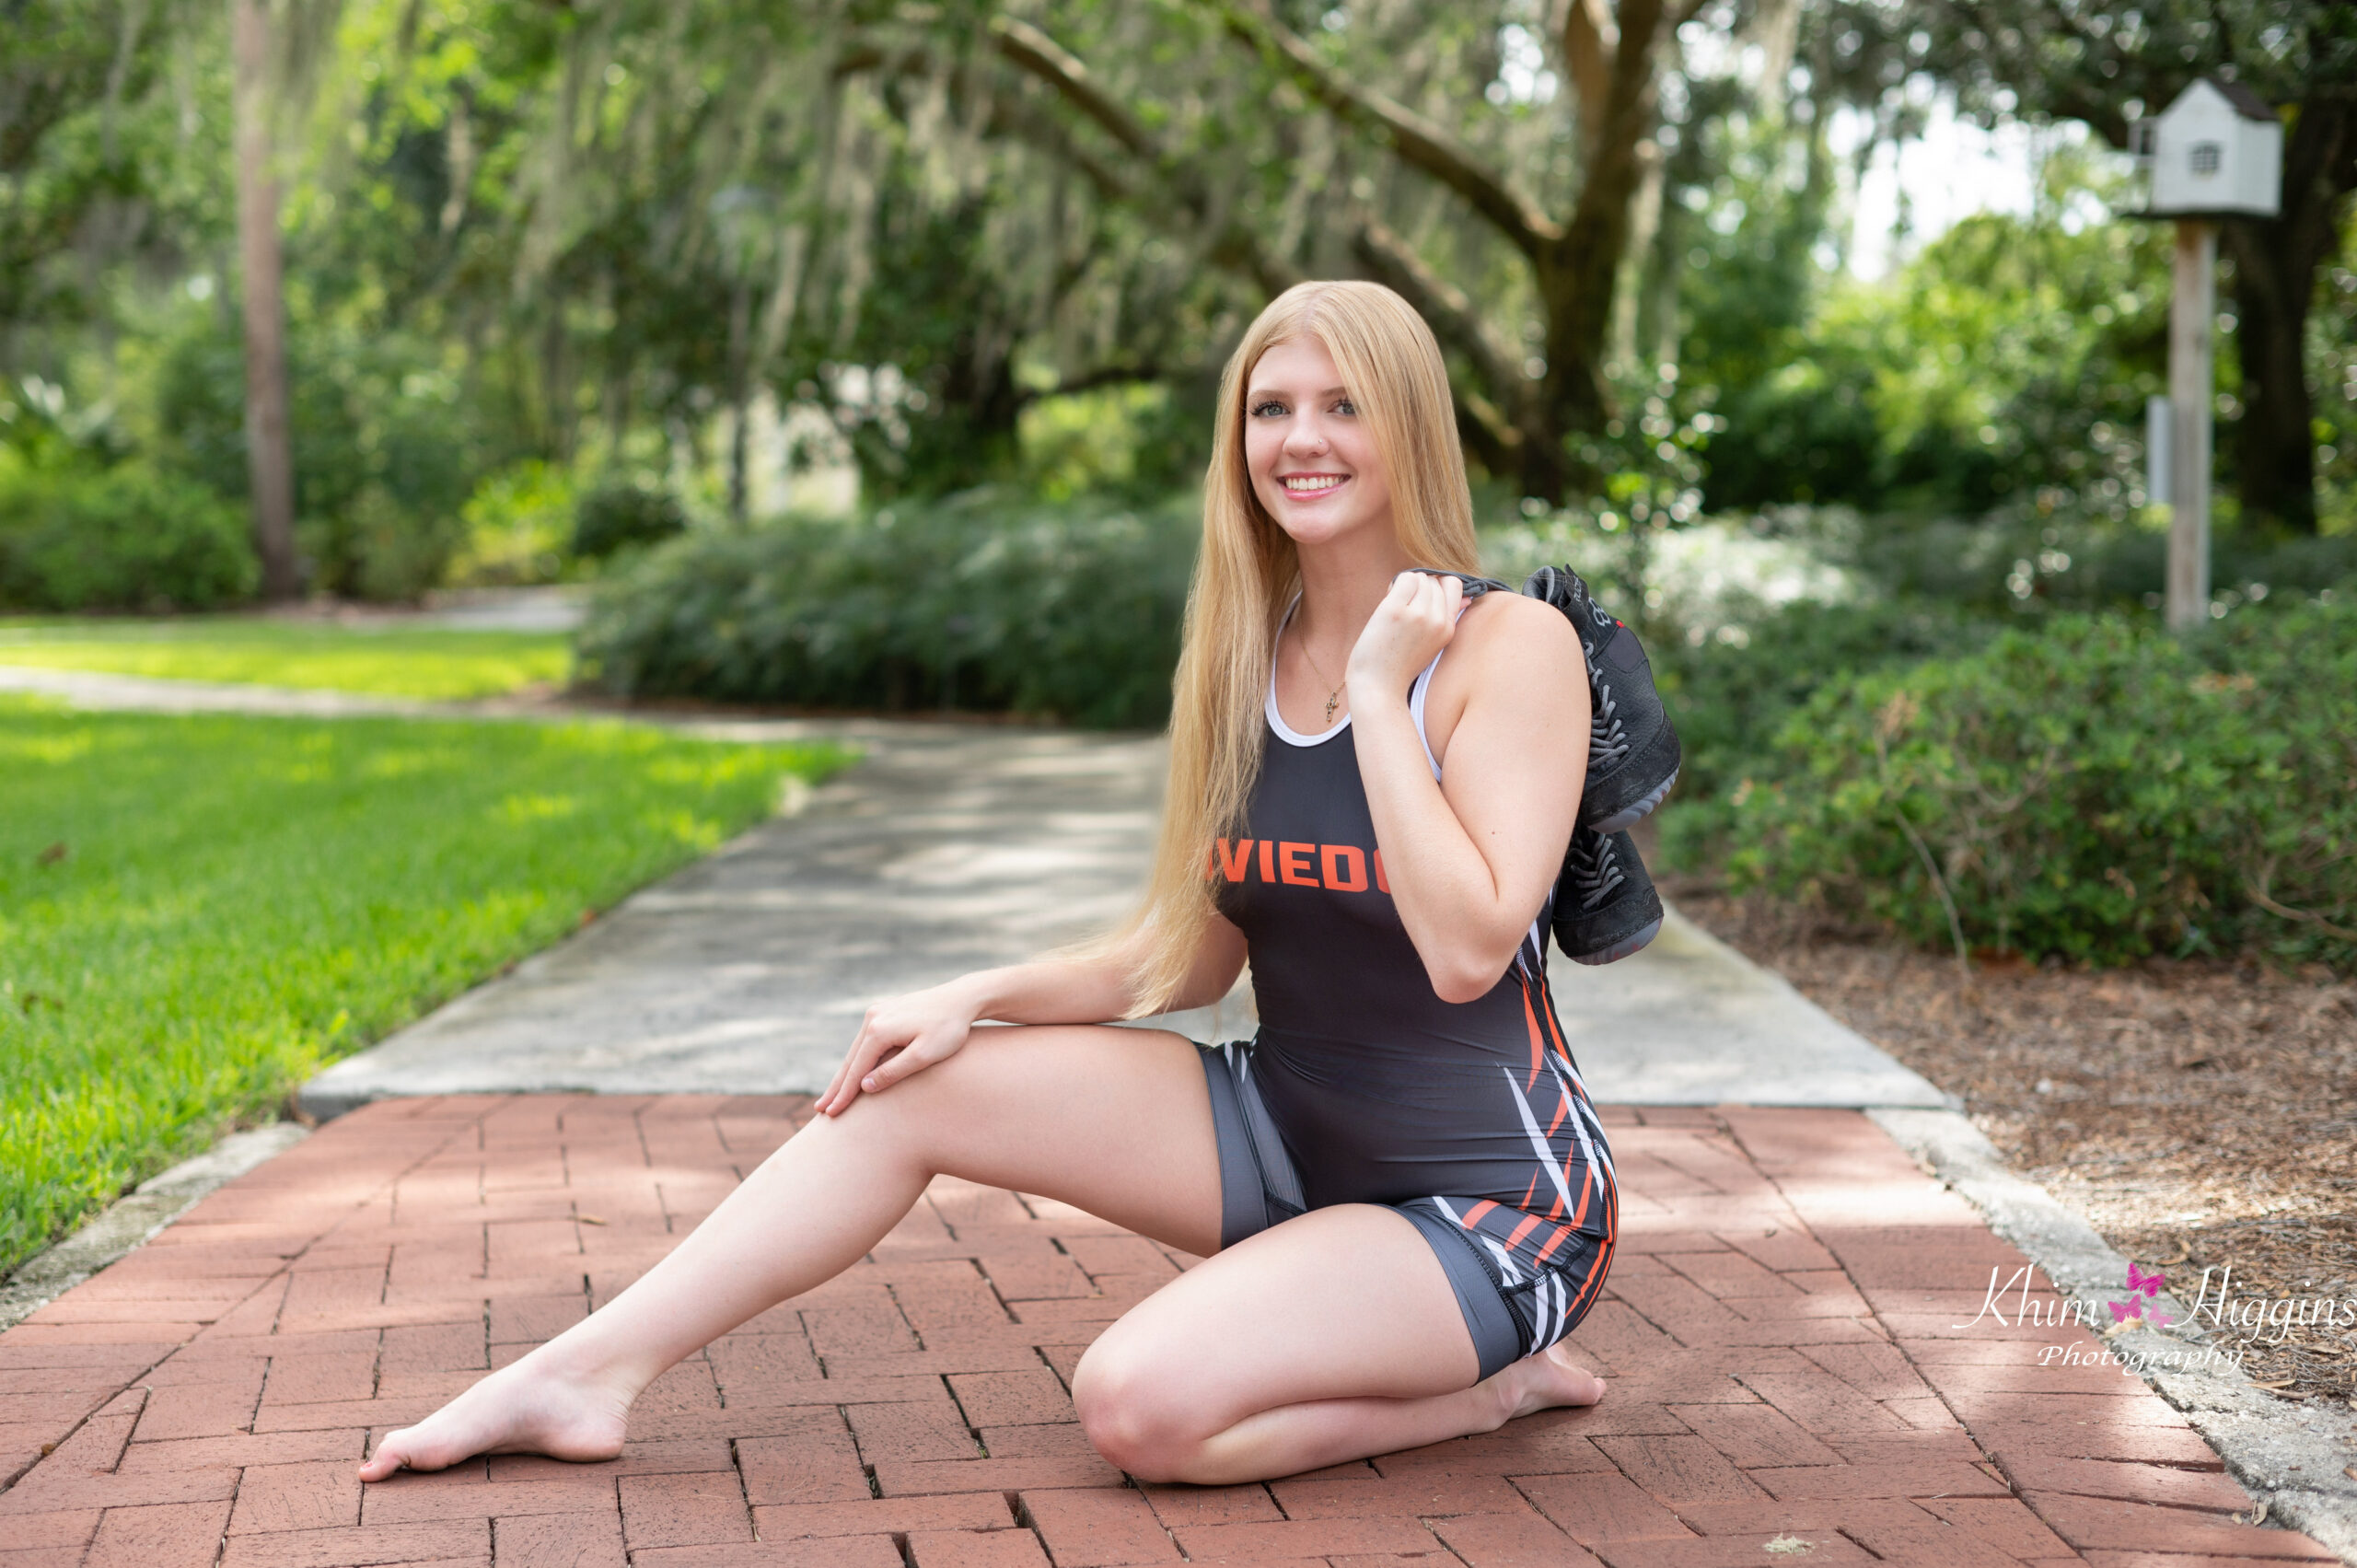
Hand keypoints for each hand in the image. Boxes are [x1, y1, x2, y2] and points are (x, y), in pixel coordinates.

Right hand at [817, 981, 980, 1115]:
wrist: (961, 998)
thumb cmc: (949, 1029)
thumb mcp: (925, 1055)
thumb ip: (894, 1071)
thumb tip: (864, 1086)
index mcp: (879, 1030)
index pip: (856, 1070)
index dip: (844, 1095)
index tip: (832, 1114)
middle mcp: (873, 1018)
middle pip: (850, 1060)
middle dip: (836, 1087)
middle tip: (820, 1111)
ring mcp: (877, 1012)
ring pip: (856, 1051)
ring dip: (844, 1075)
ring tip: (831, 1097)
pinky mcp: (884, 1012)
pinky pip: (865, 1042)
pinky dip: (856, 1060)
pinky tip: (851, 1073)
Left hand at [1346, 570, 1461, 705]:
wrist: (1377, 687)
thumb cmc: (1399, 665)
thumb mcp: (1433, 644)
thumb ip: (1448, 619)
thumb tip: (1467, 598)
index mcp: (1448, 629)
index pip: (1455, 585)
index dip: (1438, 586)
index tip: (1422, 599)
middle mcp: (1437, 621)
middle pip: (1435, 580)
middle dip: (1419, 588)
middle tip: (1404, 608)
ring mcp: (1417, 615)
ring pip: (1420, 577)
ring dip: (1406, 586)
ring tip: (1395, 608)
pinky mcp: (1395, 610)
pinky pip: (1404, 578)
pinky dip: (1394, 585)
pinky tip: (1387, 601)